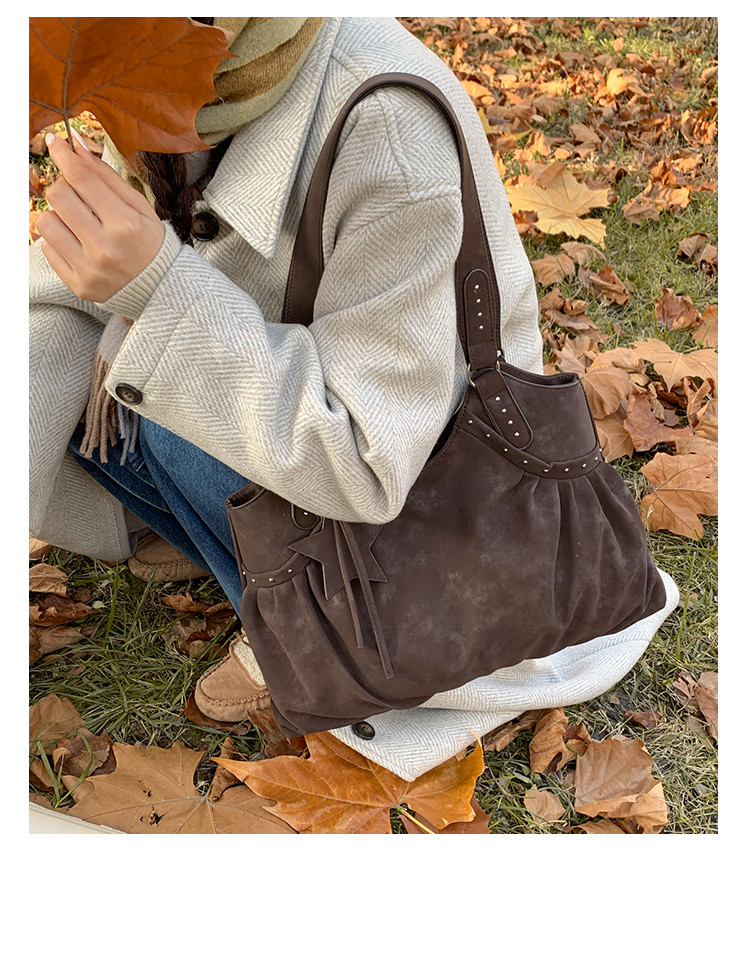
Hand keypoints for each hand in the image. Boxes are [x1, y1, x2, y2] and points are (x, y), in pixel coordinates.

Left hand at [35, 132, 165, 302]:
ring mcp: (89, 269)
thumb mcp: (138, 207)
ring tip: (77, 222)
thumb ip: (106, 176)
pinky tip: (78, 243)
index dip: (64, 156)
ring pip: (46, 222)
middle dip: (63, 186)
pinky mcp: (78, 285)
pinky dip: (59, 240)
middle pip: (58, 196)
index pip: (81, 179)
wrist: (161, 290)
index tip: (56, 144)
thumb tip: (75, 146)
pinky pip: (47, 249)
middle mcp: (105, 248)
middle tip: (77, 193)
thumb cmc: (151, 244)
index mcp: (126, 224)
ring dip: (58, 215)